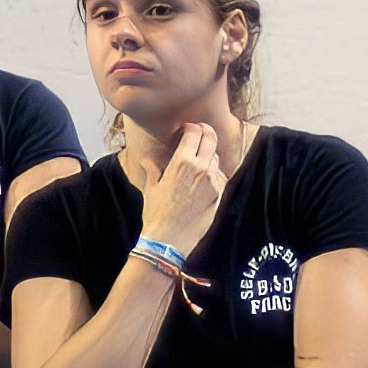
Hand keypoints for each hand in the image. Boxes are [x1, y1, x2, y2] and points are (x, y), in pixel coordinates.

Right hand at [151, 122, 239, 244]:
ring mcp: (213, 182)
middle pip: (211, 139)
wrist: (168, 240)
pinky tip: (203, 182)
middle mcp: (201, 169)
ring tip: (198, 164)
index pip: (194, 132)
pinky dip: (213, 175)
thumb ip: (153, 169)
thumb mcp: (151, 187)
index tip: (187, 130)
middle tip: (200, 134)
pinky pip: (220, 177)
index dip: (191, 127)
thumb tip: (147, 160)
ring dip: (208, 157)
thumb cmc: (156, 213)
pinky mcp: (219, 195)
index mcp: (182, 162)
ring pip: (216, 159)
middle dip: (205, 133)